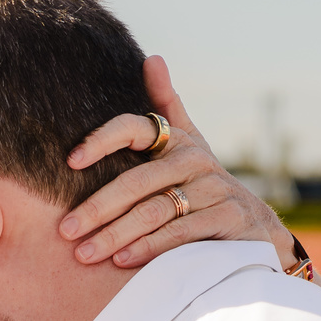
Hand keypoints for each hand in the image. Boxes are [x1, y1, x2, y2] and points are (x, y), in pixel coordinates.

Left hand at [59, 55, 295, 271]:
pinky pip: (179, 233)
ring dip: (115, 235)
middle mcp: (196, 160)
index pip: (137, 129)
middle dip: (97, 208)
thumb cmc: (204, 187)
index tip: (71, 161)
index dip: (103, 140)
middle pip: (137, 182)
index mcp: (178, 140)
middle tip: (66, 230)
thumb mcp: (188, 146)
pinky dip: (149, 248)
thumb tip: (152, 59)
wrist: (255, 228)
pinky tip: (122, 261)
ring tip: (85, 253)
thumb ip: (167, 108)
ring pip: (154, 211)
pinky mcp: (226, 217)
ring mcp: (214, 189)